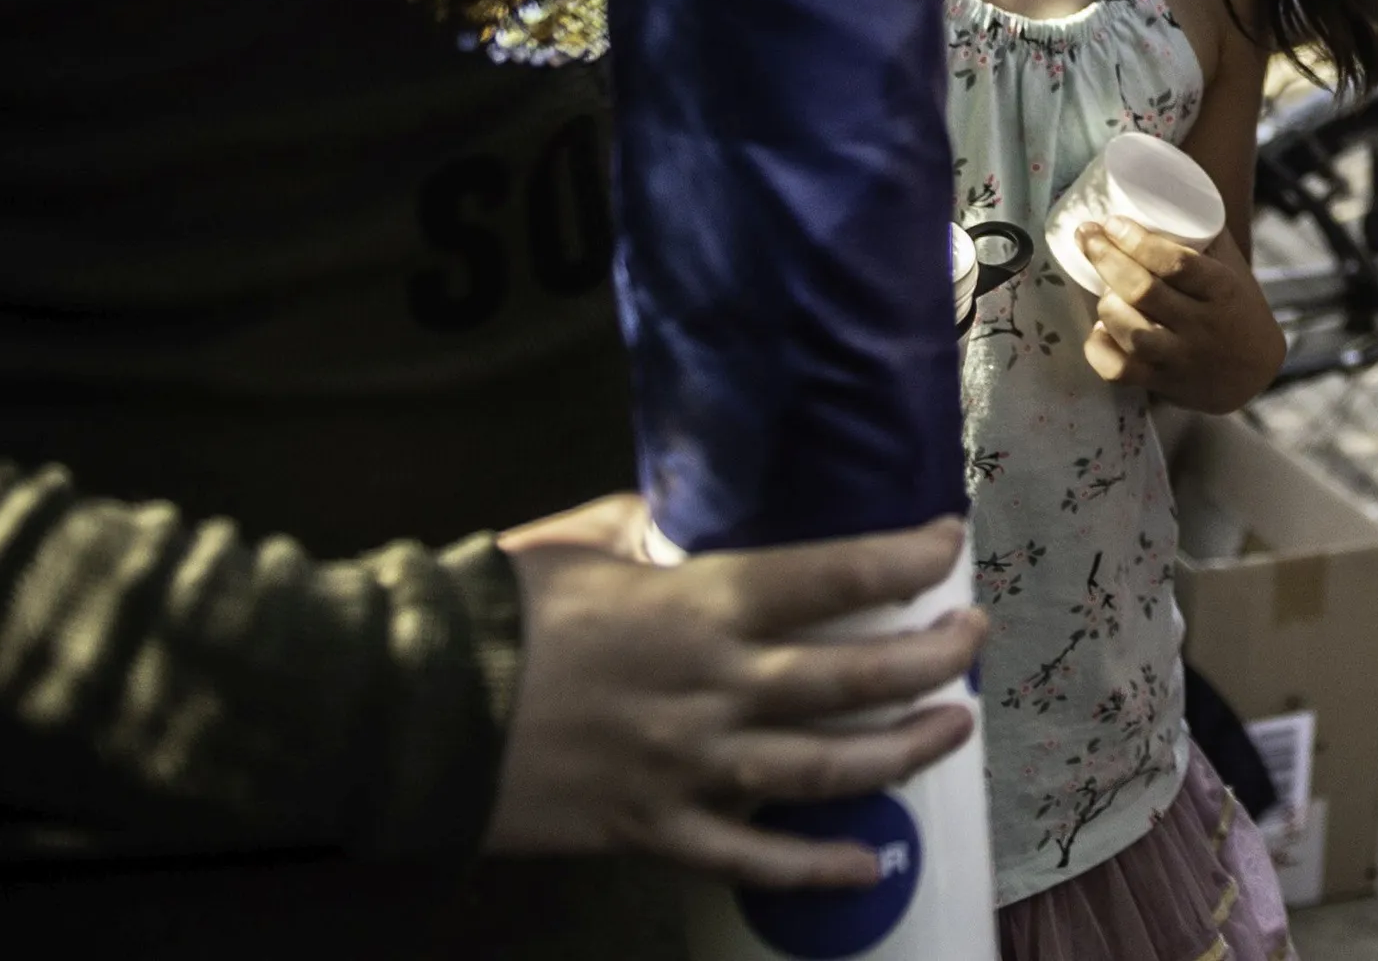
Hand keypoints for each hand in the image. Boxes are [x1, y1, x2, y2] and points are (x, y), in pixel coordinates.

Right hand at [485, 499, 982, 886]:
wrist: (404, 709)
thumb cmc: (492, 612)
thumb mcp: (580, 539)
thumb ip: (653, 526)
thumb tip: (696, 510)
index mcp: (700, 604)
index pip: (833, 574)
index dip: (904, 558)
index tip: (948, 542)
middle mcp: (715, 686)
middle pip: (855, 676)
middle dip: (932, 658)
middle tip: (973, 639)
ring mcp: (688, 766)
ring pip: (827, 767)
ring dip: (904, 750)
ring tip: (956, 728)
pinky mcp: (650, 829)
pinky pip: (752, 857)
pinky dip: (818, 867)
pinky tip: (873, 860)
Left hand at [1078, 216, 1285, 411]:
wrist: (1255, 373)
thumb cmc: (1237, 309)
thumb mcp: (1232, 269)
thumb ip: (1204, 237)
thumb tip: (1166, 188)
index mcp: (1223, 290)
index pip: (1176, 264)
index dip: (1138, 242)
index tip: (1113, 223)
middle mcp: (1202, 325)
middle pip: (1144, 292)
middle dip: (1106, 259)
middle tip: (1087, 236)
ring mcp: (1181, 358)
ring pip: (1130, 331)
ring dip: (1107, 305)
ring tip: (1102, 288)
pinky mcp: (1162, 383)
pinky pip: (1119, 371)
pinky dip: (1100, 349)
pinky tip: (1100, 331)